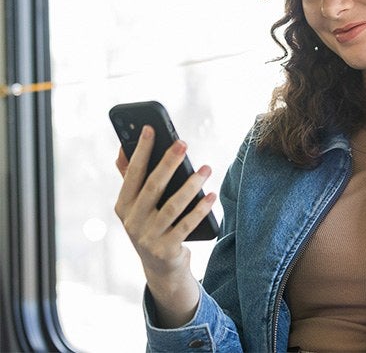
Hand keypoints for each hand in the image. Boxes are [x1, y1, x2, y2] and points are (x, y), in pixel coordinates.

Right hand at [114, 125, 216, 326]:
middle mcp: (132, 221)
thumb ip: (131, 178)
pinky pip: (186, 225)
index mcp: (123, 205)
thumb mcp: (137, 205)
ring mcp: (148, 237)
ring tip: (206, 168)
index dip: (141, 151)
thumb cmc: (152, 224)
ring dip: (191, 185)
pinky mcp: (166, 249)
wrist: (161, 267)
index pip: (132, 173)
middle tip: (183, 143)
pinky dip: (200, 209)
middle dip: (168, 162)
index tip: (151, 128)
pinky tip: (212, 195)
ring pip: (173, 206)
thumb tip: (123, 146)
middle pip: (153, 187)